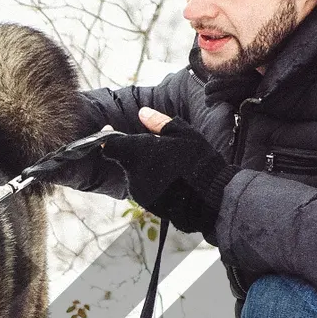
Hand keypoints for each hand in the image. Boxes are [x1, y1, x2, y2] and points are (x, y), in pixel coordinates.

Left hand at [102, 114, 230, 235]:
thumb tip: (143, 112)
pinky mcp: (147, 205)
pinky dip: (154, 185)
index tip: (111, 131)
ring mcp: (139, 192)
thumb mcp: (182, 134)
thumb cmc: (197, 161)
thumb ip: (158, 122)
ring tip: (173, 169)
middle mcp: (133, 174)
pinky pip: (145, 190)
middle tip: (161, 152)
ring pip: (136, 176)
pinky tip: (174, 182)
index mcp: (138, 152)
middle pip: (126, 160)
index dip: (107, 137)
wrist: (209, 197)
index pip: (109, 145)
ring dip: (147, 170)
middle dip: (138, 155)